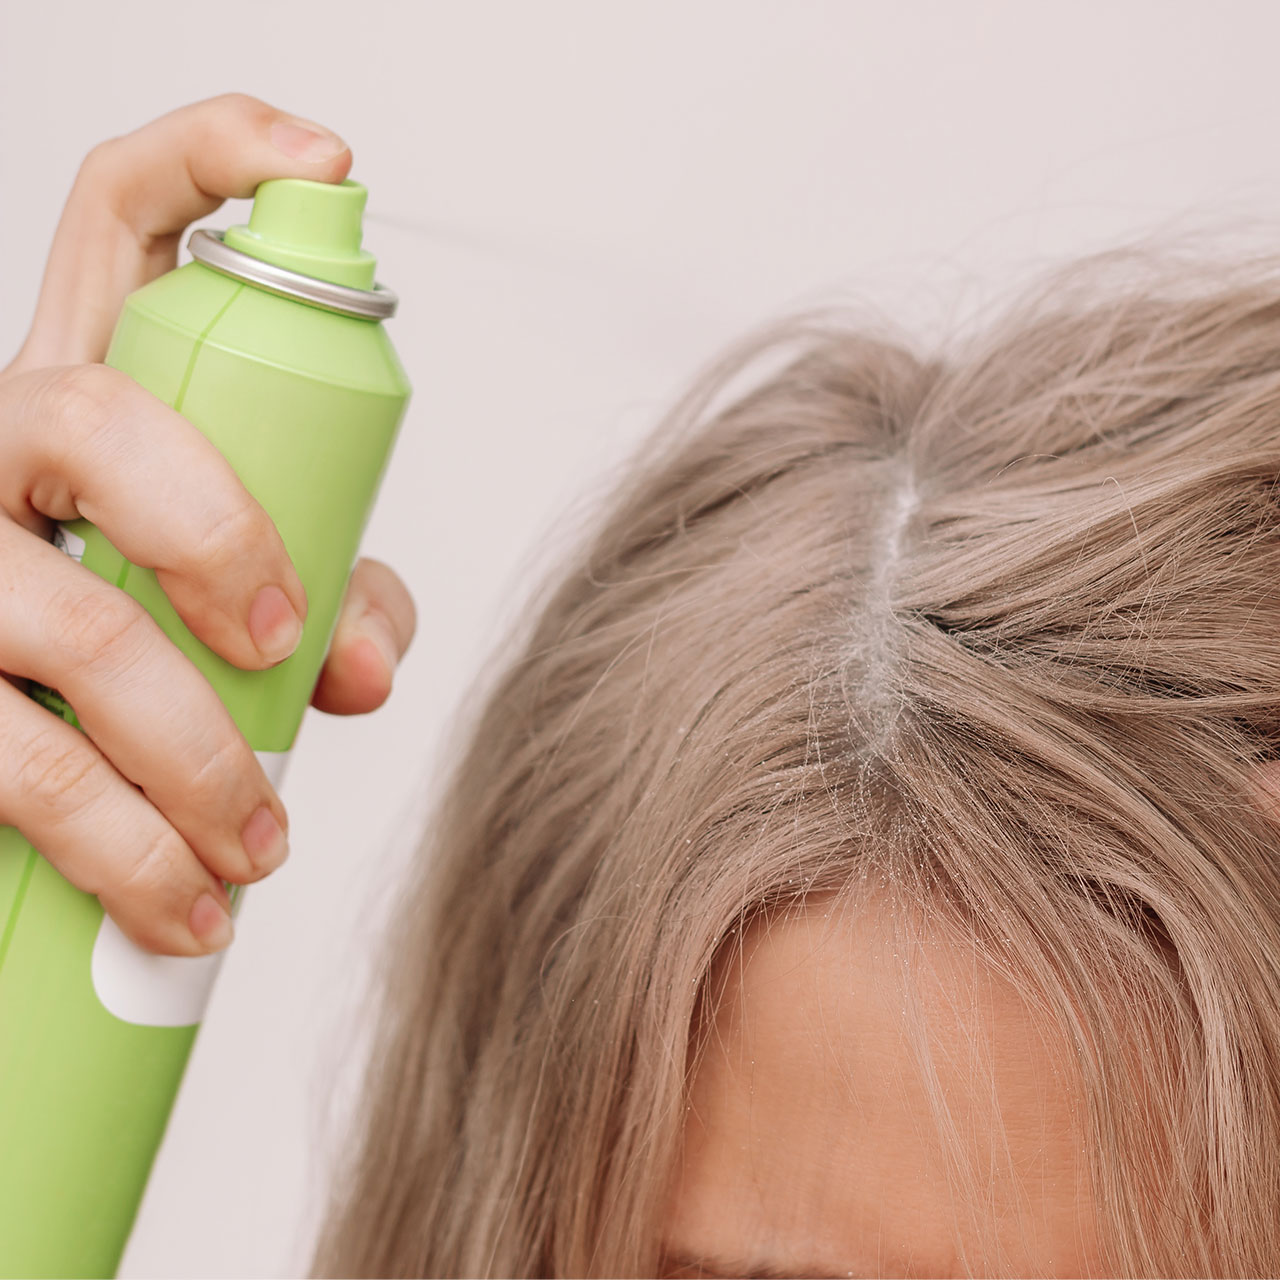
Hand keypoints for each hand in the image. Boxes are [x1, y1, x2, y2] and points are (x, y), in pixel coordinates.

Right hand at [0, 94, 416, 957]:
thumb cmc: (125, 631)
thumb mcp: (216, 584)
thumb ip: (321, 588)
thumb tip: (366, 667)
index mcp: (87, 395)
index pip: (122, 217)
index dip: (217, 157)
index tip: (329, 164)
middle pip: (102, 420)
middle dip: (218, 529)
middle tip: (285, 647)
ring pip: (64, 619)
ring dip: (190, 757)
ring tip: (257, 848)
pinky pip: (13, 764)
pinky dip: (124, 854)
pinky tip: (186, 910)